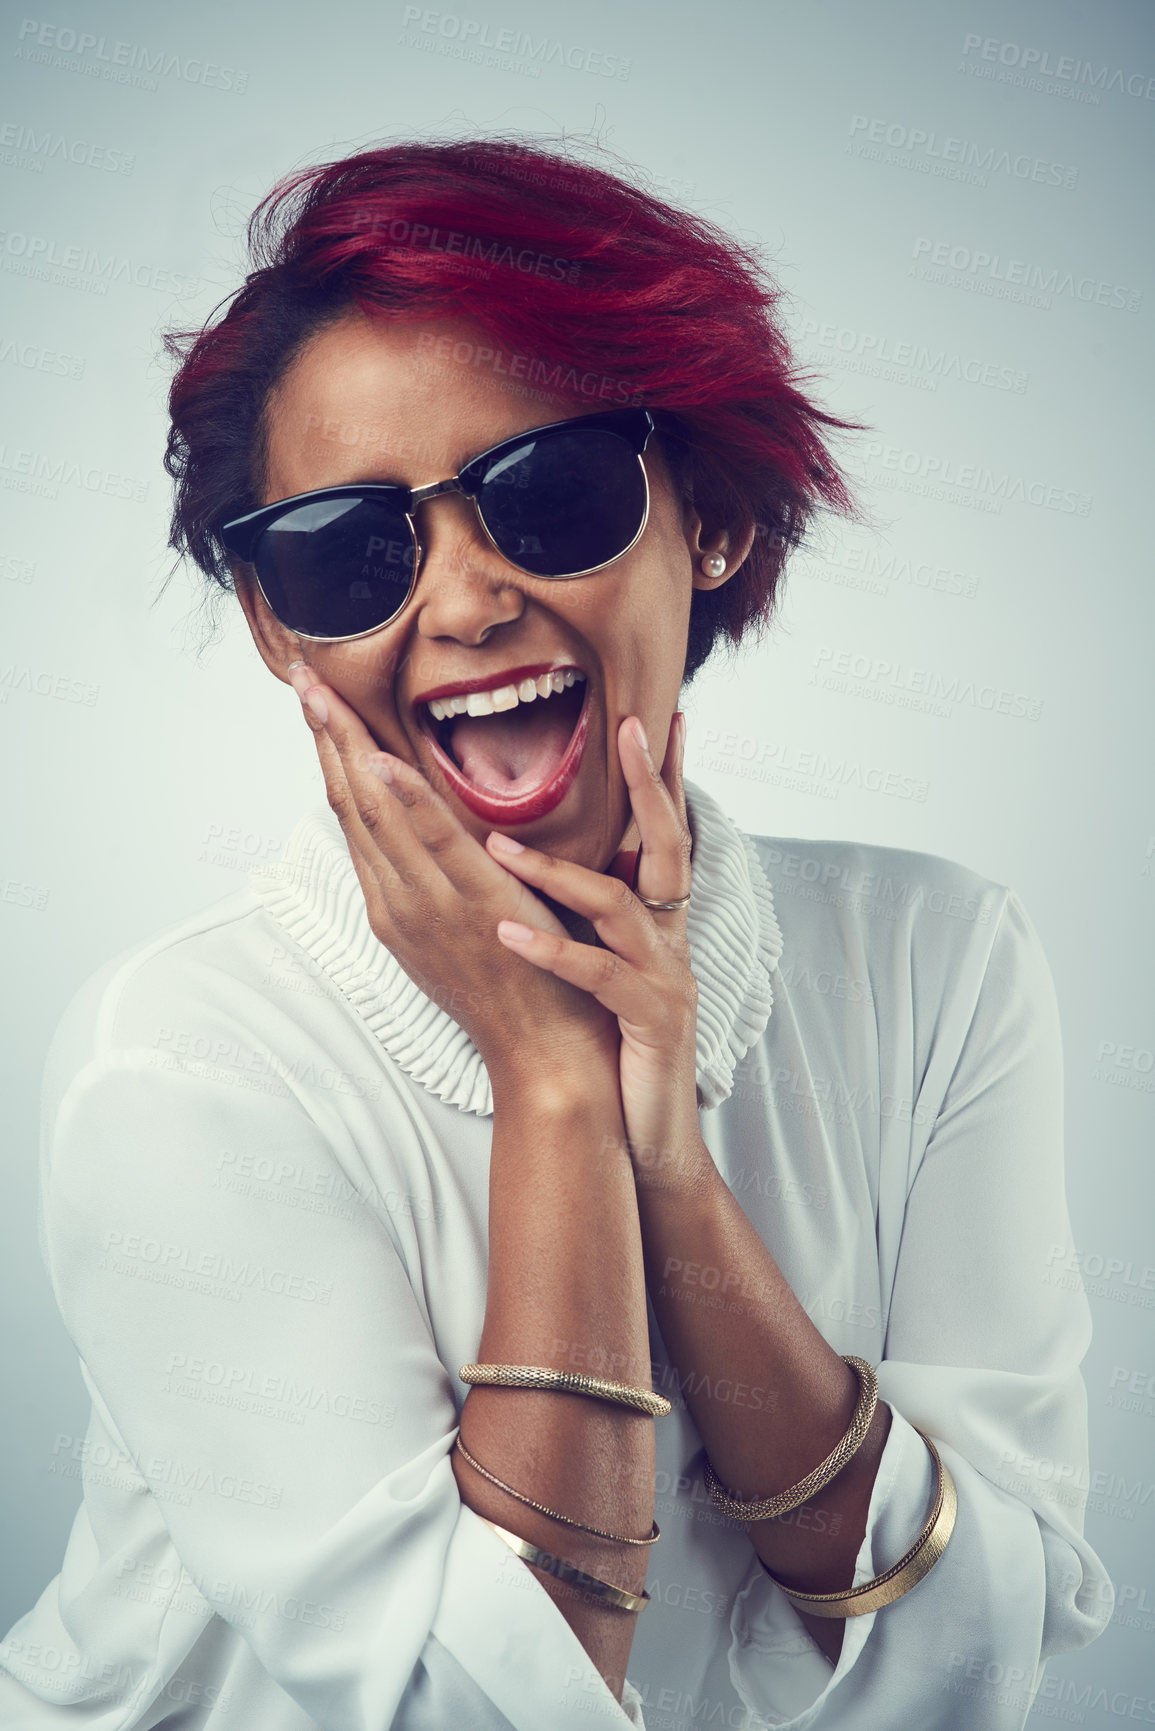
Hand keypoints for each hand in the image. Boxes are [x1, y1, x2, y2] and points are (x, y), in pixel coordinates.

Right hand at [287, 665, 620, 1094]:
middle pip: (350, 804)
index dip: (330, 754)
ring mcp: (429, 907)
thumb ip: (440, 877)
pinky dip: (404, 801)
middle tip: (299, 676)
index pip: (353, 813)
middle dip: (323, 737)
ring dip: (347, 750)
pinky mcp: (472, 908)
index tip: (314, 702)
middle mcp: (397, 902)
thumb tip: (432, 824)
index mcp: (394, 902)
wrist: (546, 1056)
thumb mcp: (459, 928)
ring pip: (377, 815)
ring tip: (322, 695)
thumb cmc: (517, 988)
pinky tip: (382, 760)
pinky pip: (433, 845)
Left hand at [486, 712, 702, 1176]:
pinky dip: (552, 952)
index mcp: (655, 921)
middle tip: (631, 726)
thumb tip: (552, 859)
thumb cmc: (613, 1046)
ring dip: (558, 871)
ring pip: (620, 907)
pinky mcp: (649, 1022)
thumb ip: (594, 913)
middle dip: (650, 783)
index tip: (654, 715)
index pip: (663, 831)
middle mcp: (669, 939)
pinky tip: (507, 935)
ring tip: (498, 846)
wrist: (642, 1134)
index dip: (662, 774)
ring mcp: (664, 978)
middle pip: (670, 844)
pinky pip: (600, 977)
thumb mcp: (606, 964)